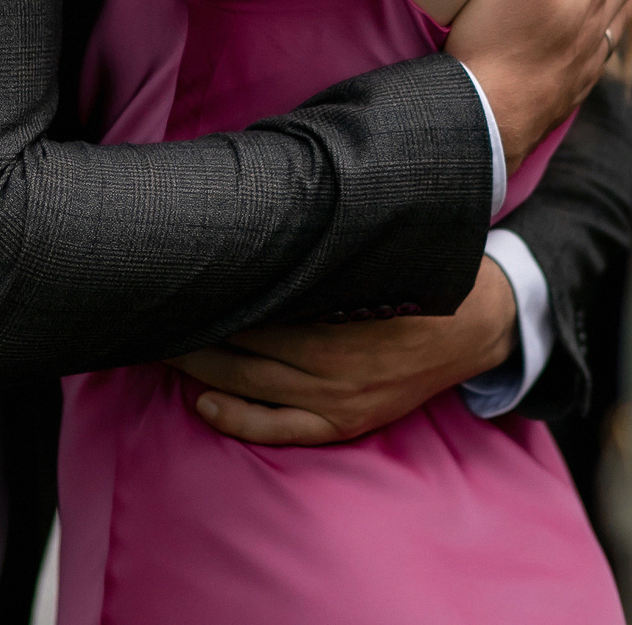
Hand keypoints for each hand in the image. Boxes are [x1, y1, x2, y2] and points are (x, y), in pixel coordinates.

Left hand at [170, 257, 519, 445]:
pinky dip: (236, 417)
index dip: (211, 290)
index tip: (177, 274)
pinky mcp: (345, 422)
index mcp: (336, 307)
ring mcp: (337, 397)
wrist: (475, 326)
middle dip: (193, 328)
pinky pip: (278, 429)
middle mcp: (331, 359)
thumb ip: (320, 236)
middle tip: (157, 309)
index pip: (252, 299)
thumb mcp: (370, 247)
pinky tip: (204, 401)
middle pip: (239, 343)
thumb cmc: (413, 274)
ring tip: (163, 347)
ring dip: (199, 366)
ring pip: (248, 383)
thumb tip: (267, 202)